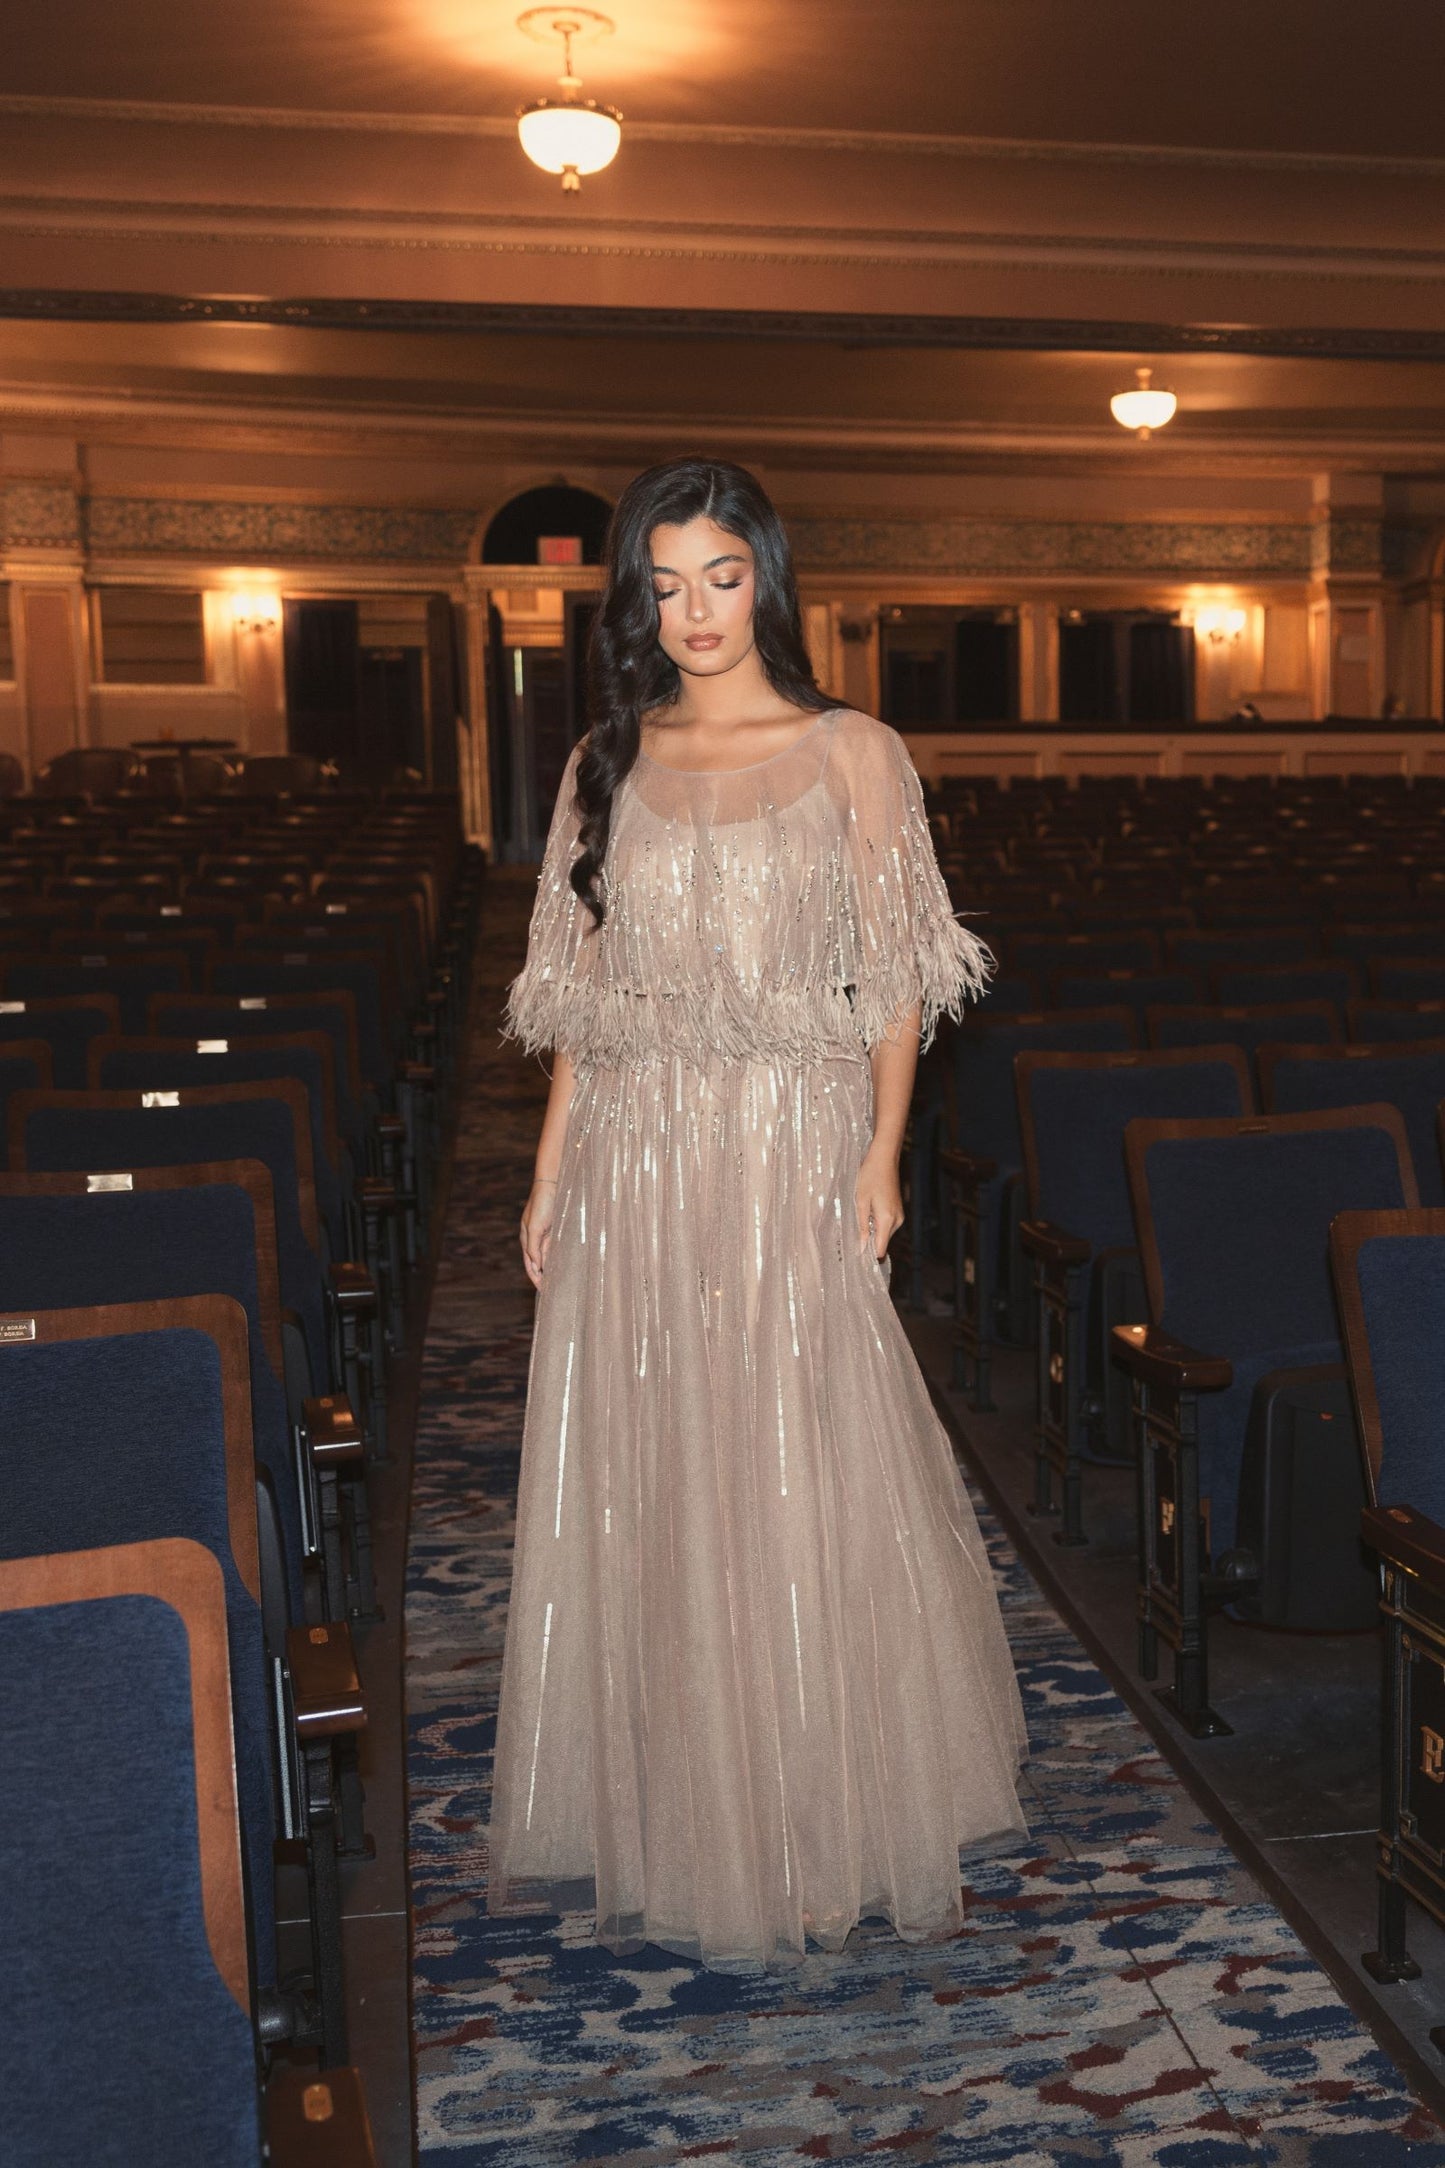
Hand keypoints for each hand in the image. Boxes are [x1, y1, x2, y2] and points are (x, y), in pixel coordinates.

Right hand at [520, 1177, 557, 1289]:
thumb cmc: (542, 1204)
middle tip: (552, 1292)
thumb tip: (536, 1266)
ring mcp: (546, 1236)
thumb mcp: (535, 1226)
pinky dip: (558, 1260)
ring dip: (551, 1270)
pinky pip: (556, 1250)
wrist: (553, 1184)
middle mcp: (535, 1240)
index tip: (544, 1291)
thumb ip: (534, 1247)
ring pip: (548, 1258)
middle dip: (543, 1277)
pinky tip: (564, 1267)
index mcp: (526, 1239)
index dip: (536, 1279)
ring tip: (559, 1283)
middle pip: (538, 1265)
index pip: (530, 1266)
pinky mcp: (556, 1231)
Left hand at [855, 1144, 903, 1261]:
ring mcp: (899, 1215)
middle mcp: (897, 1220)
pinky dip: (876, 1223)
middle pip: (882, 1242)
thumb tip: (861, 1248)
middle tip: (852, 1231)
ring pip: (884, 1233)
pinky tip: (868, 1210)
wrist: (884, 1159)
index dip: (868, 1254)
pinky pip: (886, 1225)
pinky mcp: (898, 1211)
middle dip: (868, 1241)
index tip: (855, 1256)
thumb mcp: (861, 1202)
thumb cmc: (869, 1177)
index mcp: (887, 1220)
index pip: (880, 1249)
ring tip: (860, 1215)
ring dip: (872, 1230)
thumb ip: (862, 1226)